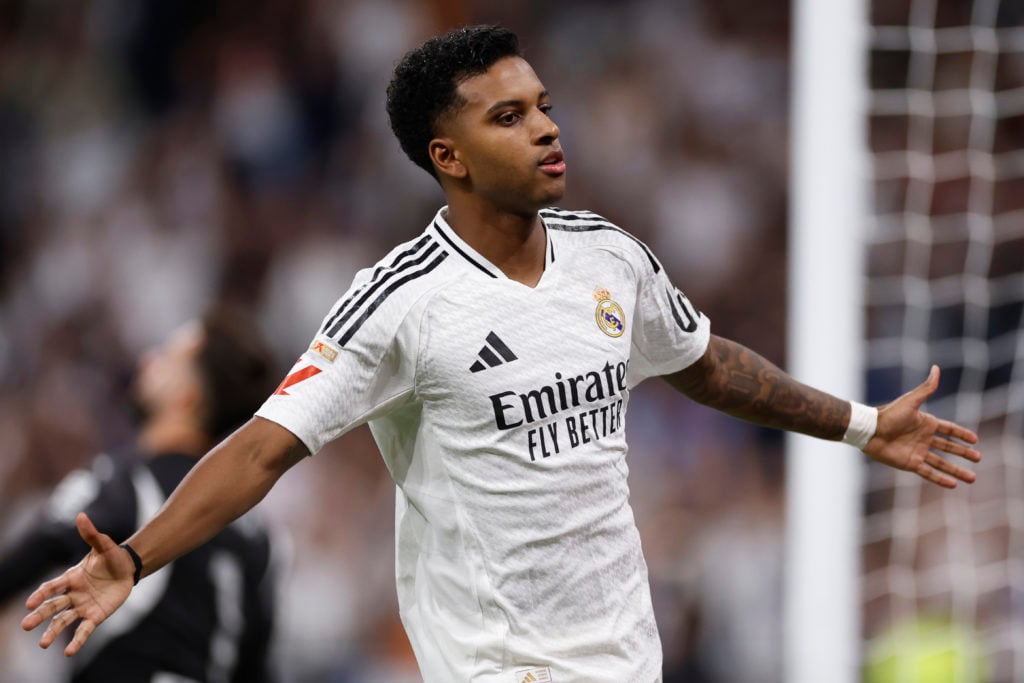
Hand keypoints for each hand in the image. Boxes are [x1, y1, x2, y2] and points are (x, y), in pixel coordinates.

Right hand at [21, 512, 133, 655]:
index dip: (41, 594)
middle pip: (52, 606)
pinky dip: (76, 641)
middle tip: (25, 625)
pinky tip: (68, 653)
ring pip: (63, 621)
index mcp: (71, 577)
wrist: (127, 569)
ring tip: (43, 644)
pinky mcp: (94, 616)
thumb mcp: (103, 545)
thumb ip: (91, 534)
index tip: (30, 603)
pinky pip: (84, 630)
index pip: (52, 587)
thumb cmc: (111, 557)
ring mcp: (82, 606)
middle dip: (39, 615)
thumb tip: (81, 515)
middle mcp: (73, 594)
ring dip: (53, 632)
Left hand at [864, 365, 980, 487]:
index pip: (949, 430)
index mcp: (925, 423)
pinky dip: (940, 479)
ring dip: (956, 470)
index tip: (975, 440)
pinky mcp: (909, 463)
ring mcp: (917, 452)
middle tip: (978, 458)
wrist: (869, 430)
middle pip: (948, 448)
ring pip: (942, 463)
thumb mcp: (911, 401)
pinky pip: (928, 473)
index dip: (962, 434)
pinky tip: (953, 485)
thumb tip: (936, 368)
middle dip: (963, 453)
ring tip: (972, 478)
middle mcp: (923, 438)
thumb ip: (926, 388)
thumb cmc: (888, 414)